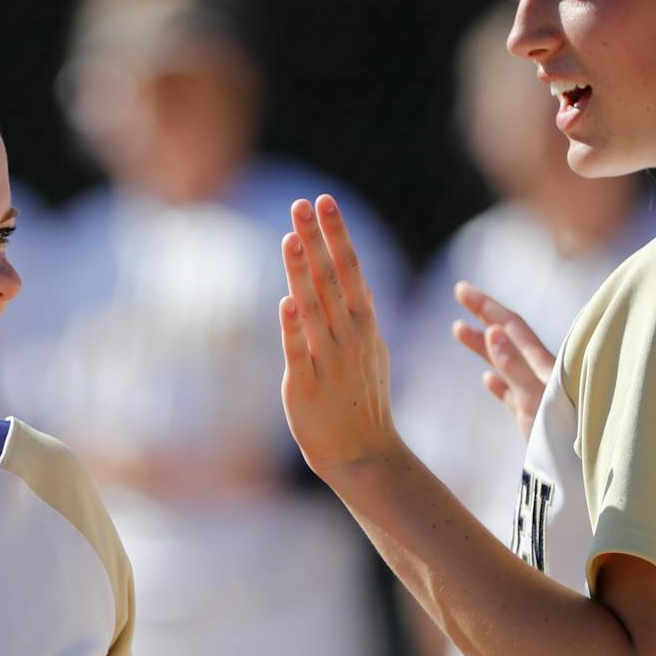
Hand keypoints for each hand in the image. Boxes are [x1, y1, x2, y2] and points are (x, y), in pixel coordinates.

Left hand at [279, 195, 399, 478]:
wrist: (362, 453)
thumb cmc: (362, 400)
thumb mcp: (370, 351)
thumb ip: (357, 316)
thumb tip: (352, 284)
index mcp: (365, 324)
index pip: (351, 269)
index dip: (337, 234)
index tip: (324, 201)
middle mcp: (349, 336)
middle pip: (332, 278)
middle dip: (319, 239)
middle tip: (306, 202)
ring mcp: (329, 360)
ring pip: (313, 307)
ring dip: (302, 271)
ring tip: (291, 236)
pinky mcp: (306, 386)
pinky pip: (298, 351)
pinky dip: (292, 327)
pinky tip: (285, 301)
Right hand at [451, 282, 556, 442]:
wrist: (588, 471)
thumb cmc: (568, 437)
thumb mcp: (537, 401)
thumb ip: (515, 368)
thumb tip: (493, 331)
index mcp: (543, 366)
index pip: (511, 325)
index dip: (486, 306)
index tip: (461, 289)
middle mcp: (541, 375)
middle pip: (507, 337)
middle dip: (483, 314)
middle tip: (459, 291)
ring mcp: (537, 396)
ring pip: (505, 363)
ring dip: (482, 345)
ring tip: (458, 329)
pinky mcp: (534, 419)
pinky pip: (512, 394)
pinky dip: (497, 383)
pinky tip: (486, 380)